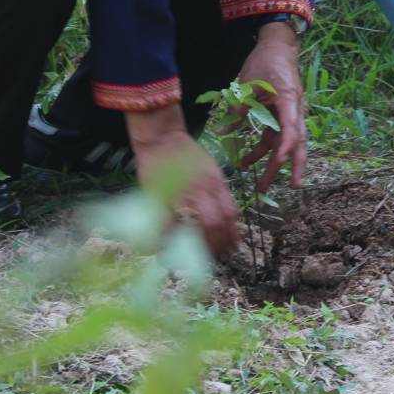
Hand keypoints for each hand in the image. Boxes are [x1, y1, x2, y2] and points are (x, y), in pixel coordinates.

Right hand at [125, 106, 240, 254]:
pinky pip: (169, 223)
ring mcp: (183, 192)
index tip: (230, 246)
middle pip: (217, 223)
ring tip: (196, 254)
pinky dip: (171, 238)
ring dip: (199, 244)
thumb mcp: (211, 170)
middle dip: (217, 244)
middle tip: (215, 254)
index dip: (232, 235)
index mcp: (216, 182)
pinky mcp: (163, 195)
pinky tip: (171, 244)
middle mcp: (203, 188)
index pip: (231, 214)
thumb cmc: (187, 155)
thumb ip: (219, 193)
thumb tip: (227, 220)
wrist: (162, 139)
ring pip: (198, 225)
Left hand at [232, 22, 307, 192]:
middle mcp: (293, 110)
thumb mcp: (248, 83)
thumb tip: (225, 131)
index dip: (286, 148)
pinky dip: (263, 149)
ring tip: (262, 185)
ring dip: (273, 163)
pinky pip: (274, 136)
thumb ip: (239, 107)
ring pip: (286, 143)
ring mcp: (289, 113)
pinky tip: (247, 160)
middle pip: (298, 142)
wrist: (278, 46)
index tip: (279, 163)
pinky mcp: (281, 114)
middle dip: (294, 166)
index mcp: (288, 101)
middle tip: (292, 188)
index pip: (291, 129)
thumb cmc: (266, 61)